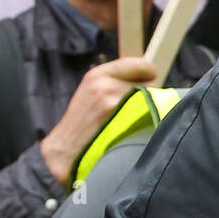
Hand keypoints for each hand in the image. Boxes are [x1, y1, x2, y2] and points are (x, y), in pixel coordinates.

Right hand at [39, 55, 155, 184]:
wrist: (65, 153)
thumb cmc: (83, 124)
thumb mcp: (92, 92)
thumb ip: (116, 81)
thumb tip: (148, 76)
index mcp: (97, 75)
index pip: (141, 64)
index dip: (148, 73)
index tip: (149, 80)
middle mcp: (106, 87)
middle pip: (151, 84)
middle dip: (148, 94)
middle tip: (134, 108)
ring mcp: (115, 105)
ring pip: (153, 101)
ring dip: (149, 110)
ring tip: (129, 122)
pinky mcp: (124, 123)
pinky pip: (152, 117)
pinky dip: (149, 123)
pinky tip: (133, 130)